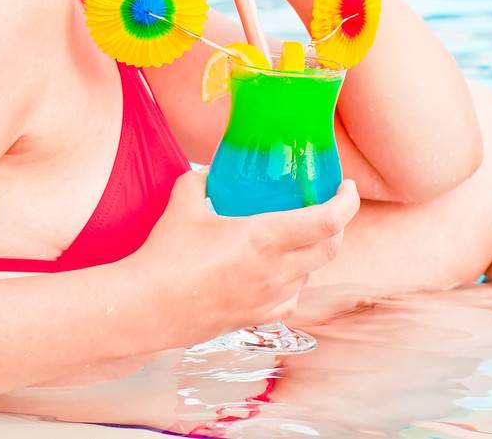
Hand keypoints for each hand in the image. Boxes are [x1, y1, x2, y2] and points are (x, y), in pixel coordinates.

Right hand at [133, 170, 359, 347]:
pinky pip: (291, 299)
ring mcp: (268, 299)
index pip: (328, 221)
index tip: (346, 187)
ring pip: (311, 274)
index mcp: (265, 239)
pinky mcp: (255, 318)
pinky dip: (294, 281)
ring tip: (298, 236)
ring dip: (313, 253)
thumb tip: (210, 173)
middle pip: (330, 249)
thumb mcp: (184, 201)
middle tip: (326, 207)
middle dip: (337, 225)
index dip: (346, 202)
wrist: (145, 307)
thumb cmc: (165, 255)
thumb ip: (202, 180)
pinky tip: (278, 272)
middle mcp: (275, 272)